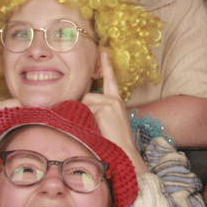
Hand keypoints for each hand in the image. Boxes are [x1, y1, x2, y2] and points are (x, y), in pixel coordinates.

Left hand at [79, 52, 140, 166]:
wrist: (125, 154)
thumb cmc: (115, 142)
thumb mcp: (108, 122)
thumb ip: (98, 110)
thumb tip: (82, 105)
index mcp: (117, 102)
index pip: (111, 80)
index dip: (107, 66)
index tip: (103, 52)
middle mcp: (114, 100)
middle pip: (87, 97)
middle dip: (84, 110)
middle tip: (93, 126)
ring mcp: (110, 103)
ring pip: (84, 104)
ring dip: (84, 116)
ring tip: (95, 130)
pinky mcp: (104, 109)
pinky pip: (85, 111)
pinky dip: (84, 121)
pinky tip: (95, 130)